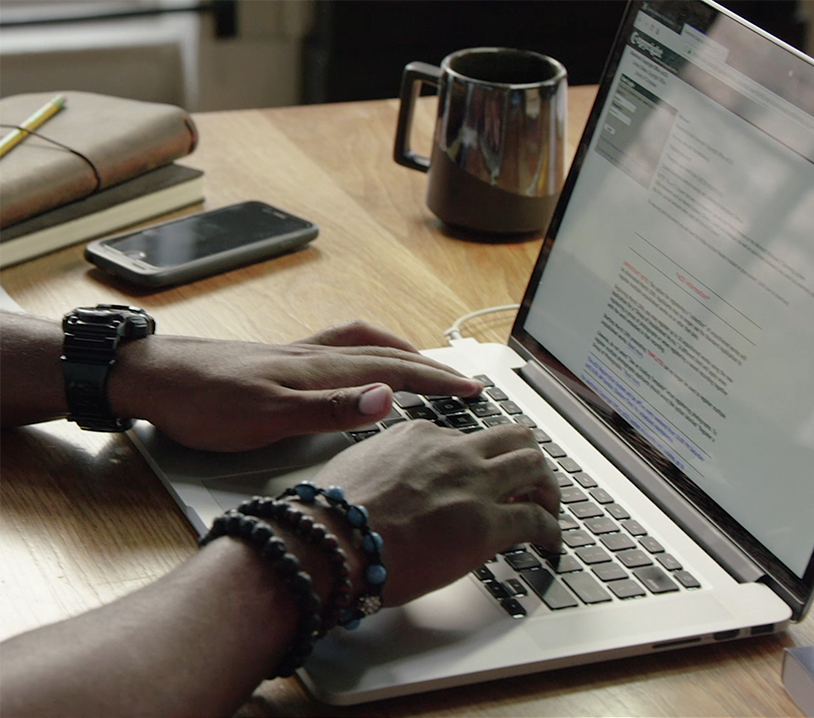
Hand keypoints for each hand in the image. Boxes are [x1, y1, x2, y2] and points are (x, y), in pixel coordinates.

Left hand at [108, 320, 481, 450]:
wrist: (151, 378)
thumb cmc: (203, 402)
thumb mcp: (268, 416)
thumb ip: (331, 408)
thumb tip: (389, 396)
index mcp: (320, 370)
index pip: (395, 369)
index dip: (438, 380)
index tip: (474, 389)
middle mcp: (315, 356)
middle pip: (387, 353)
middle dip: (430, 365)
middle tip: (464, 378)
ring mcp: (297, 356)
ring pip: (364, 346)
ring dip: (401, 352)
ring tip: (422, 363)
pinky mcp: (279, 362)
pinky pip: (338, 348)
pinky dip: (364, 350)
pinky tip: (355, 364)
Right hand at [314, 420, 560, 605]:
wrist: (332, 543)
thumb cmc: (333, 517)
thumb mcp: (358, 466)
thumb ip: (386, 464)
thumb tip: (391, 481)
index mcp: (420, 436)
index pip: (466, 440)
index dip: (478, 461)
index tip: (481, 477)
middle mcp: (453, 452)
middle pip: (513, 437)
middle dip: (527, 458)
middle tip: (531, 481)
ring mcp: (473, 484)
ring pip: (534, 465)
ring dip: (547, 487)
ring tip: (548, 507)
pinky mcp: (487, 523)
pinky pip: (536, 519)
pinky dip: (550, 529)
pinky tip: (550, 540)